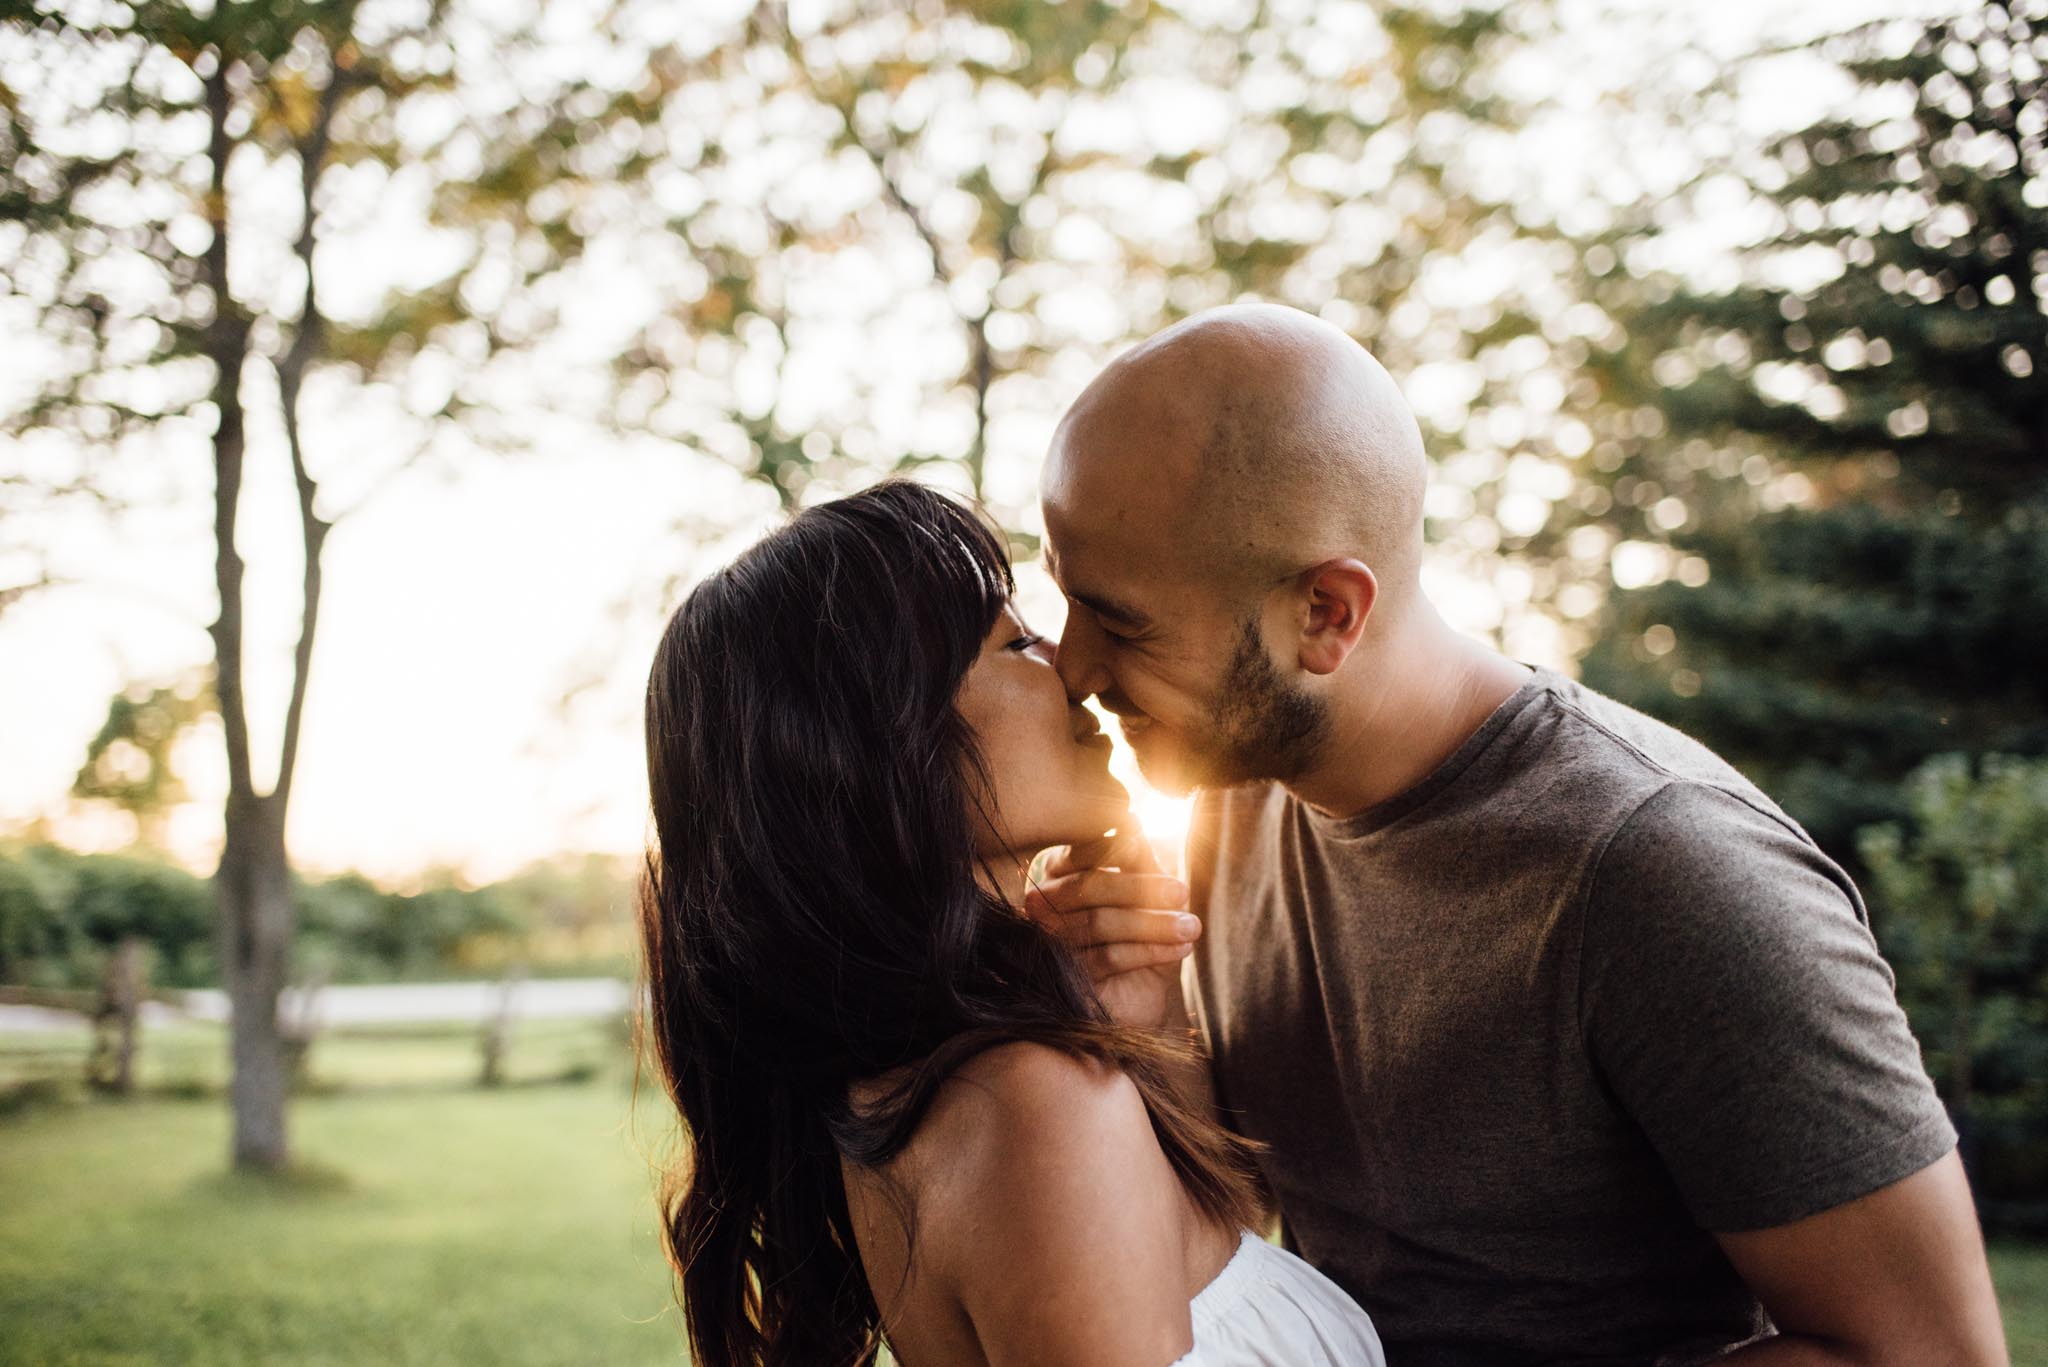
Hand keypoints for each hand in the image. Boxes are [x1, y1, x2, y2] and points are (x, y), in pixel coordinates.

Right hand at [1024, 824, 1200, 1030]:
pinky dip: (1151, 951)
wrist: (1135, 997)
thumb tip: (1131, 822)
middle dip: (1141, 888)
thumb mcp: (1142, 893)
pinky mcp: (1066, 978)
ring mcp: (1049, 943)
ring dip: (1153, 924)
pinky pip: (1109, 957)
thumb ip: (1135, 860)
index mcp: (1058, 872)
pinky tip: (1181, 949)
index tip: (1149, 844)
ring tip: (1191, 926)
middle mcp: (1043, 906)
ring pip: (1100, 923)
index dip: (1117, 845)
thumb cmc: (1139, 935)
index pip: (1082, 851)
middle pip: (1089, 887)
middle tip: (1182, 891)